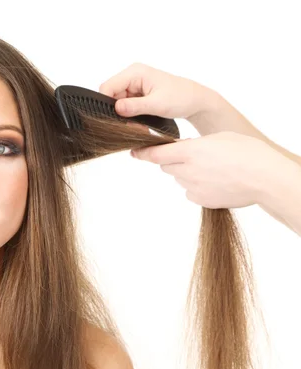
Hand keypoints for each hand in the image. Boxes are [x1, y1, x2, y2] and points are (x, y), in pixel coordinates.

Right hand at [98, 62, 217, 121]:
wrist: (195, 101)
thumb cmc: (181, 97)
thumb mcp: (157, 104)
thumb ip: (135, 106)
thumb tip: (116, 109)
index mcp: (135, 72)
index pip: (108, 86)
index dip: (106, 103)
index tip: (112, 118)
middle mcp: (132, 76)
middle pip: (111, 95)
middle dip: (116, 111)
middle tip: (129, 124)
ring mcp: (133, 85)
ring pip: (116, 103)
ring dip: (124, 114)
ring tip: (138, 122)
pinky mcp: (136, 94)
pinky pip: (124, 105)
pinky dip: (129, 115)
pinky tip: (139, 120)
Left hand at [130, 131, 286, 208]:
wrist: (263, 176)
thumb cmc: (245, 152)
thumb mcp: (217, 138)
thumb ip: (193, 145)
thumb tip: (180, 151)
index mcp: (188, 152)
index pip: (155, 154)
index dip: (143, 153)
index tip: (133, 152)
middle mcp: (186, 171)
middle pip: (167, 166)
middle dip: (174, 160)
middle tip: (195, 156)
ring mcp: (192, 188)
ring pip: (180, 179)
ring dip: (188, 173)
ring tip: (213, 169)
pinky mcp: (201, 200)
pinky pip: (191, 192)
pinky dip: (198, 187)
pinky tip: (216, 182)